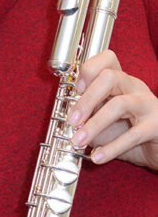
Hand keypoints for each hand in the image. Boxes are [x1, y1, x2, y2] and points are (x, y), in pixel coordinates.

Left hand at [68, 50, 157, 170]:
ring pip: (119, 104)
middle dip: (86, 99)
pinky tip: (97, 156)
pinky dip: (112, 148)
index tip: (76, 88)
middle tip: (72, 121)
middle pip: (110, 77)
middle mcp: (135, 88)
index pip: (108, 60)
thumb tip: (68, 122)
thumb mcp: (105, 120)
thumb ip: (89, 116)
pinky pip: (133, 134)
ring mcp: (148, 105)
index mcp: (122, 82)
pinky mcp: (156, 126)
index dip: (89, 69)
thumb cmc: (131, 131)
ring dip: (94, 124)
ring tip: (79, 140)